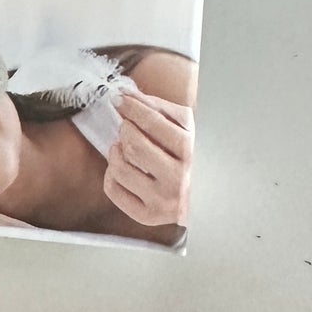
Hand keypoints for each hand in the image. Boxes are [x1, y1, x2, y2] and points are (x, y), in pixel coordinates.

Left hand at [103, 92, 192, 228]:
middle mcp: (178, 179)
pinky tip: (122, 169)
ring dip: (115, 152)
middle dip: (125, 130)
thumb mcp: (182, 126)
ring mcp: (163, 201)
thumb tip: (126, 94)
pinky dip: (110, 175)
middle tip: (127, 128)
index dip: (131, 107)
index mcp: (189, 152)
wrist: (200, 196)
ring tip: (123, 148)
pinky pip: (114, 190)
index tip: (119, 98)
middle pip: (134, 145)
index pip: (153, 122)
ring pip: (120, 168)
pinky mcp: (148, 217)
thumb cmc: (186, 154)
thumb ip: (157, 107)